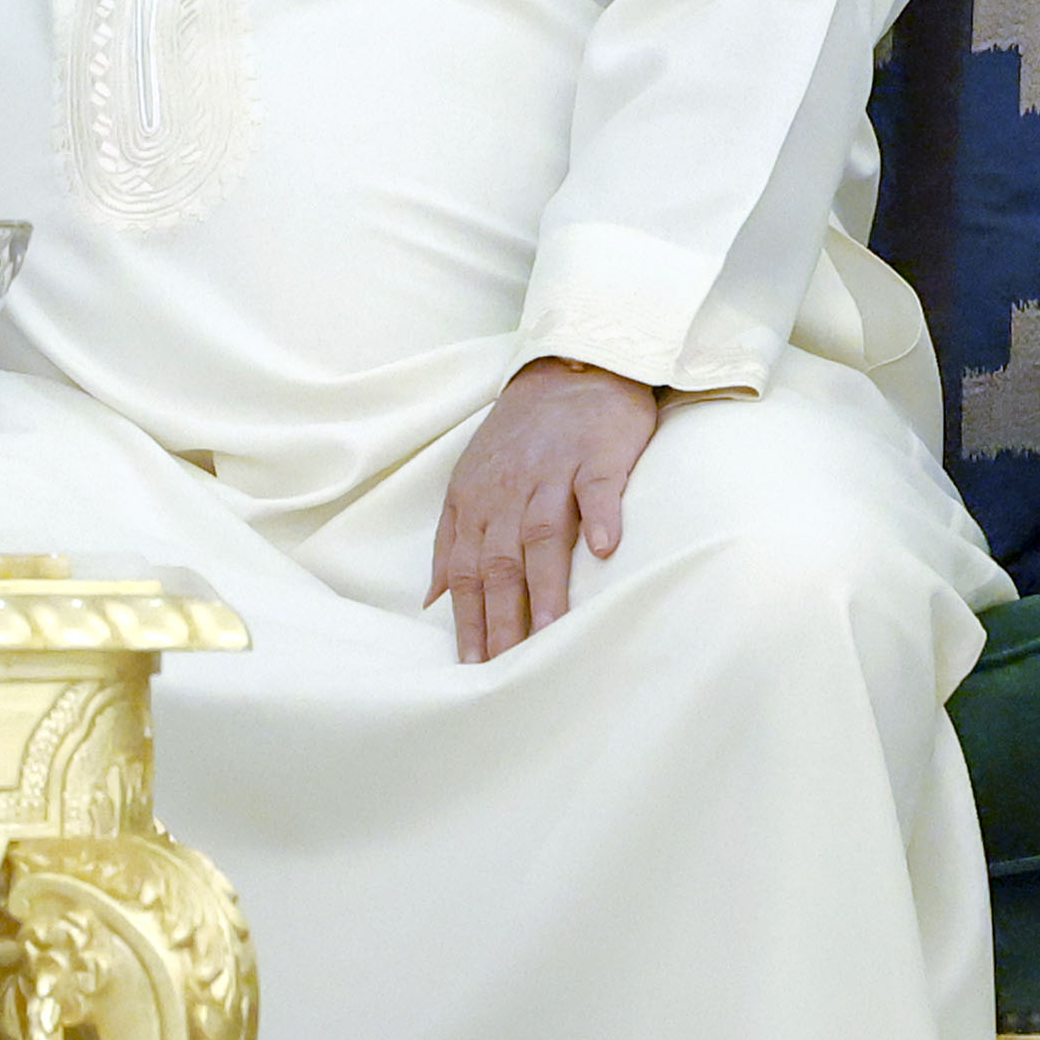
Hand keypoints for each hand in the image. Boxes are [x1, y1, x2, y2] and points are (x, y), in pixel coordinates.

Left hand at [429, 356, 670, 663]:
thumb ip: (454, 541)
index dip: (468, 619)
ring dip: (547, 585)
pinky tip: (607, 551)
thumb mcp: (474, 483)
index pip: (468, 571)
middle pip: (501, 561)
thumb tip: (433, 599)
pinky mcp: (597, 454)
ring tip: (551, 634)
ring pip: (545, 534)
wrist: (571, 369)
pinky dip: (602, 517)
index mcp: (476, 501)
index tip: (472, 667)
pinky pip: (598, 487)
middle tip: (507, 669)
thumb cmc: (523, 437)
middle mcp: (509, 490)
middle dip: (501, 619)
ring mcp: (553, 472)